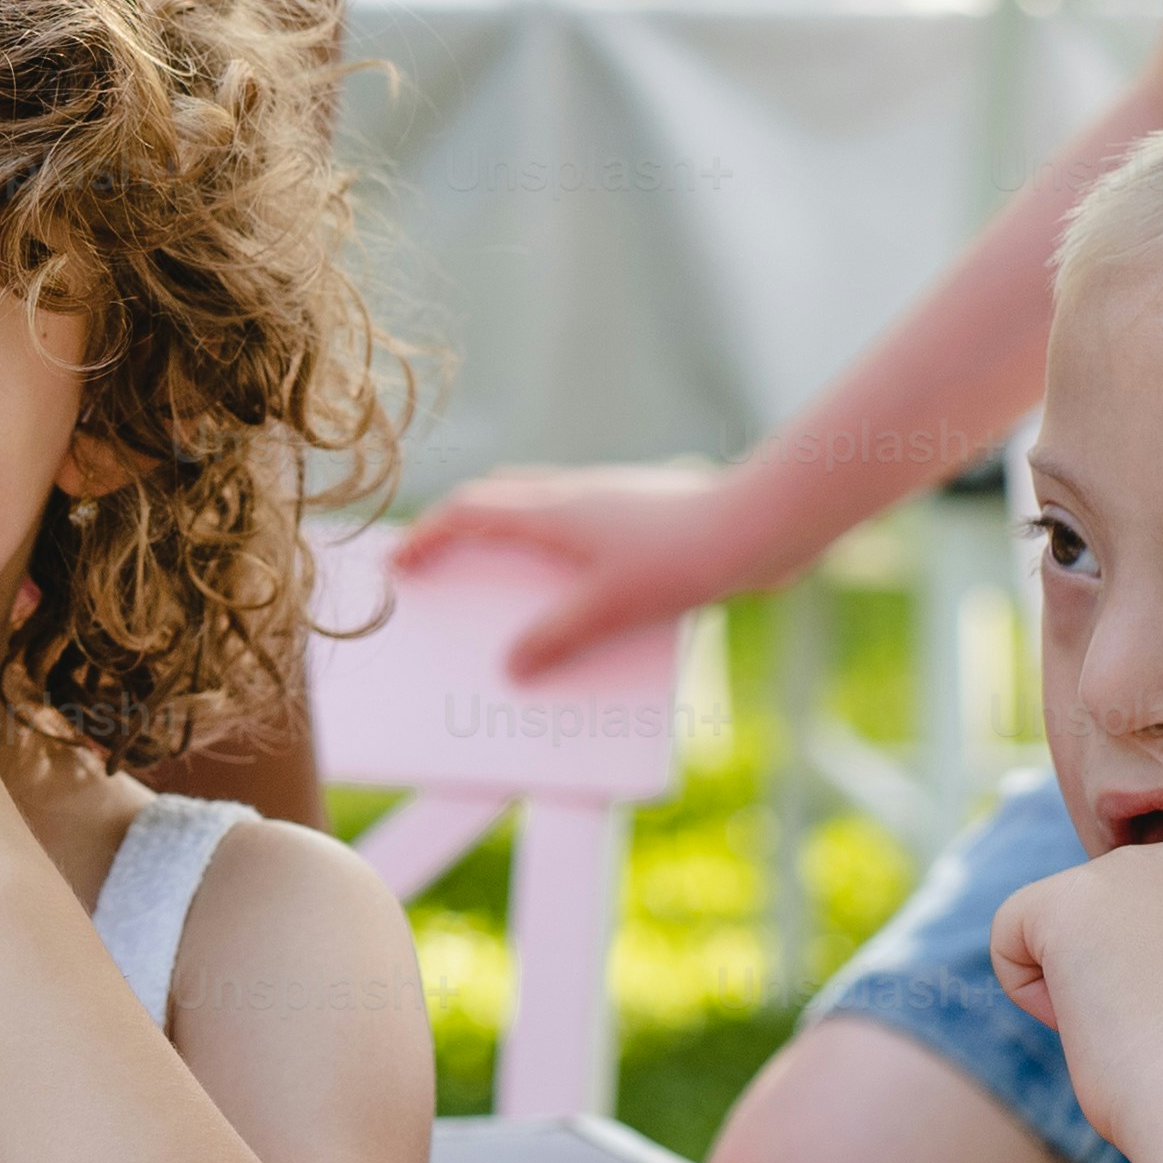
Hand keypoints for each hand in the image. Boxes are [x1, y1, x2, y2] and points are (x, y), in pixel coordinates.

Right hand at [391, 464, 768, 680]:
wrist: (762, 525)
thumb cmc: (682, 558)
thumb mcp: (608, 608)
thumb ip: (554, 638)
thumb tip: (512, 666)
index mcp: (552, 510)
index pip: (468, 512)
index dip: (428, 537)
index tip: (401, 564)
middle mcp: (575, 496)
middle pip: (500, 501)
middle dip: (465, 533)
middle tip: (446, 569)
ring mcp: (612, 502)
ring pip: (544, 514)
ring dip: (518, 545)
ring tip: (511, 597)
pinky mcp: (646, 518)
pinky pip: (586, 536)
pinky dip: (565, 562)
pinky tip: (586, 606)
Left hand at [988, 820, 1162, 1162]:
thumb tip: (1125, 939)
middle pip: (1128, 897)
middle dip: (1131, 961)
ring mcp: (1139, 865)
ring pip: (1074, 914)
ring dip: (1089, 976)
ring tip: (1140, 1031)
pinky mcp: (1072, 895)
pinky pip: (1012, 928)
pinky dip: (1027, 988)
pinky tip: (1083, 1023)